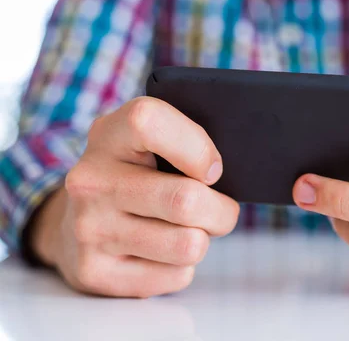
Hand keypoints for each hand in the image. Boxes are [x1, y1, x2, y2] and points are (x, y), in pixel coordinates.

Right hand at [31, 97, 238, 297]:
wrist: (76, 223)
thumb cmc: (135, 177)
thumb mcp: (148, 143)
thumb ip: (184, 143)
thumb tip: (222, 174)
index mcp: (109, 134)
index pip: (150, 122)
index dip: (196, 147)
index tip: (211, 170)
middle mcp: (91, 180)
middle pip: (186, 200)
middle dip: (220, 211)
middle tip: (217, 210)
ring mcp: (89, 228)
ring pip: (188, 245)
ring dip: (202, 240)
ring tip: (187, 230)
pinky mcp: (96, 271)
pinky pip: (176, 276)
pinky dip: (181, 267)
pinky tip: (159, 253)